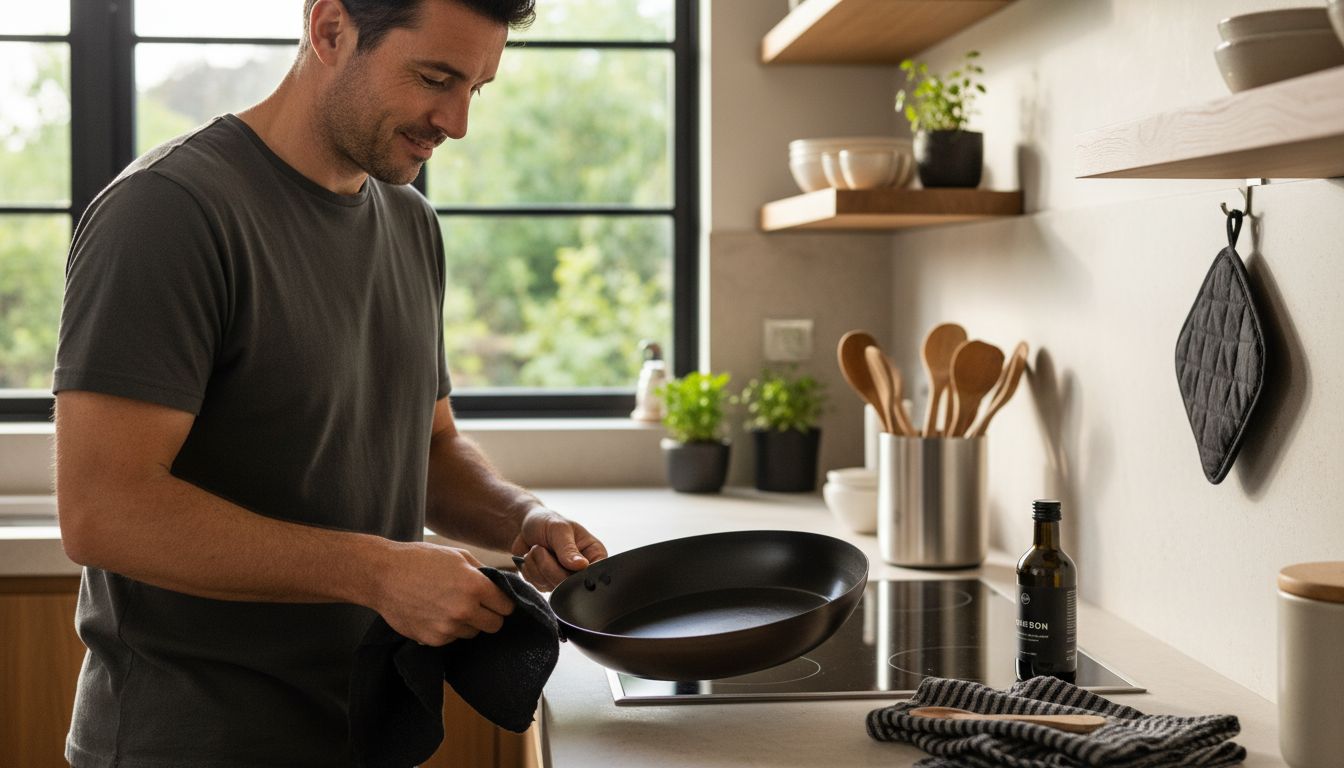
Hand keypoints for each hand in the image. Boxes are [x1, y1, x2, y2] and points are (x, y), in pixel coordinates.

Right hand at [374, 541, 513, 645]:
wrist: (383, 575)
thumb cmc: (421, 560)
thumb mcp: (458, 555)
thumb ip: (484, 572)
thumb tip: (503, 584)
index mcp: (474, 586)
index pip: (507, 606)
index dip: (503, 602)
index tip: (497, 600)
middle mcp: (464, 610)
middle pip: (495, 625)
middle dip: (490, 615)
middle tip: (477, 604)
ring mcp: (448, 627)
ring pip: (474, 632)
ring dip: (468, 622)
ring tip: (449, 604)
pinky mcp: (433, 639)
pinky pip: (453, 638)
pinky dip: (449, 629)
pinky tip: (436, 612)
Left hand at [510, 508, 606, 590]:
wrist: (525, 527)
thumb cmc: (547, 522)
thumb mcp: (559, 529)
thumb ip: (568, 549)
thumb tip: (582, 565)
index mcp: (594, 553)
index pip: (594, 573)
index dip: (578, 573)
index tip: (563, 562)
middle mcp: (582, 569)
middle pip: (570, 584)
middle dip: (549, 566)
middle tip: (540, 548)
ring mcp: (564, 579)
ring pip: (551, 585)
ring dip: (536, 566)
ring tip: (536, 549)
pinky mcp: (548, 584)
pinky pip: (539, 586)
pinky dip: (530, 571)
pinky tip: (532, 558)